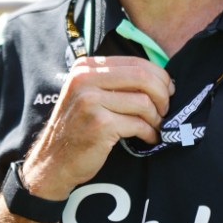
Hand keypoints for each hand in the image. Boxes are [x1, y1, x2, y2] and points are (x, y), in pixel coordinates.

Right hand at [20, 55, 172, 199]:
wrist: (54, 160)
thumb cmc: (79, 128)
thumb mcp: (89, 94)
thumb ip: (115, 82)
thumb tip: (160, 78)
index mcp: (85, 67)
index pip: (135, 62)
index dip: (159, 77)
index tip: (168, 91)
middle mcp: (85, 79)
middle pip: (142, 77)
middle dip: (162, 95)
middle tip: (166, 110)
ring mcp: (90, 101)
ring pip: (144, 102)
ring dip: (156, 118)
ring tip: (155, 127)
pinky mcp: (100, 124)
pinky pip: (138, 124)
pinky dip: (149, 133)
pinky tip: (148, 138)